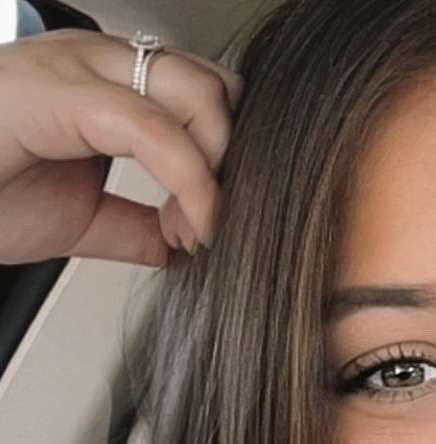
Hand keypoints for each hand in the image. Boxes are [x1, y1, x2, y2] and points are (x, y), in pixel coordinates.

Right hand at [0, 28, 242, 265]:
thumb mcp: (84, 220)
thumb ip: (140, 227)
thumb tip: (186, 246)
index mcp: (111, 83)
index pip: (207, 98)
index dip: (227, 164)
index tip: (207, 229)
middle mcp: (101, 61)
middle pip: (217, 87)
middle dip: (234, 158)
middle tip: (207, 221)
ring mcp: (80, 66)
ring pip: (199, 93)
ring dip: (217, 168)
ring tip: (191, 226)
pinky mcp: (59, 90)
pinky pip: (153, 127)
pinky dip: (190, 181)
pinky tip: (190, 224)